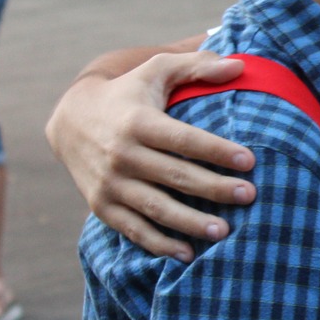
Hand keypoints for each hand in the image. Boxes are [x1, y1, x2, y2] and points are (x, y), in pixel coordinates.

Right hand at [44, 51, 258, 260]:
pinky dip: (159, 244)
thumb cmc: (128, 93)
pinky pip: (134, 230)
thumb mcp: (155, 71)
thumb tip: (240, 65)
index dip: (216, 150)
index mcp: (138, 121)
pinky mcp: (102, 206)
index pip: (183, 139)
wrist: (70, 120)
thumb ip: (196, 66)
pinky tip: (188, 253)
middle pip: (175, 176)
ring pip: (156, 207)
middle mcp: (122, 154)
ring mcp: (110, 183)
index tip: (249, 161)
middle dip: (214, 188)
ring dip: (191, 222)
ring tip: (225, 232)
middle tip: (250, 196)